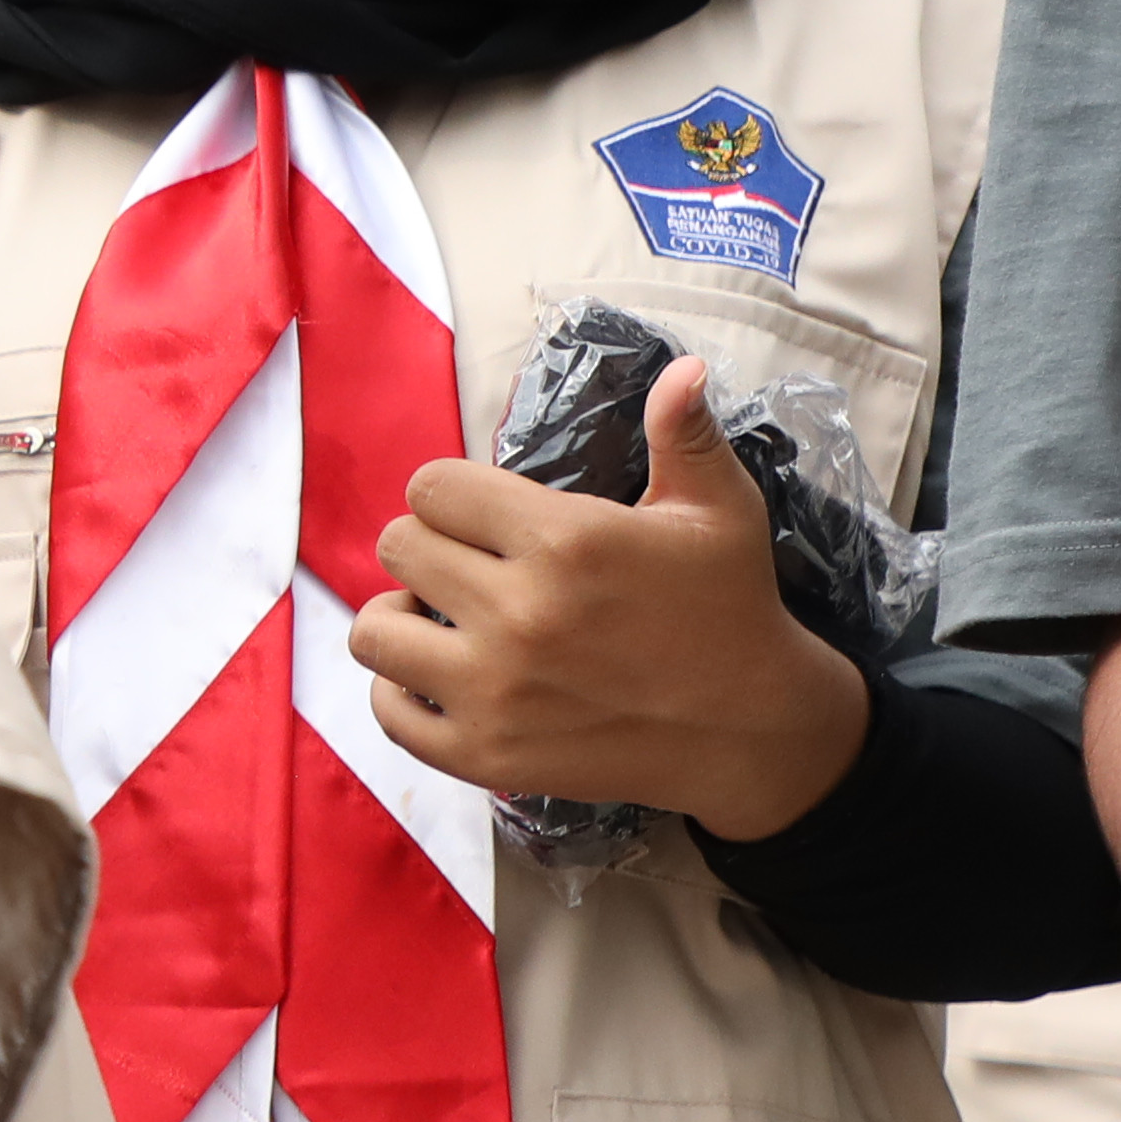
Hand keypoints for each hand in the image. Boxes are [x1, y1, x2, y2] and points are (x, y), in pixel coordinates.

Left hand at [348, 360, 870, 839]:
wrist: (748, 728)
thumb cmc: (729, 608)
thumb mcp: (719, 510)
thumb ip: (684, 434)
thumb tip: (682, 368)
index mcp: (565, 541)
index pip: (432, 487)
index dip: (451, 493)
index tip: (479, 514)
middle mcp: (519, 613)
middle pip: (398, 546)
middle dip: (428, 546)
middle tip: (466, 564)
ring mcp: (495, 690)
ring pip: (372, 631)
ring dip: (398, 617)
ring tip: (438, 617)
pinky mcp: (484, 753)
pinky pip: (387, 712)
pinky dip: (399, 692)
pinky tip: (436, 676)